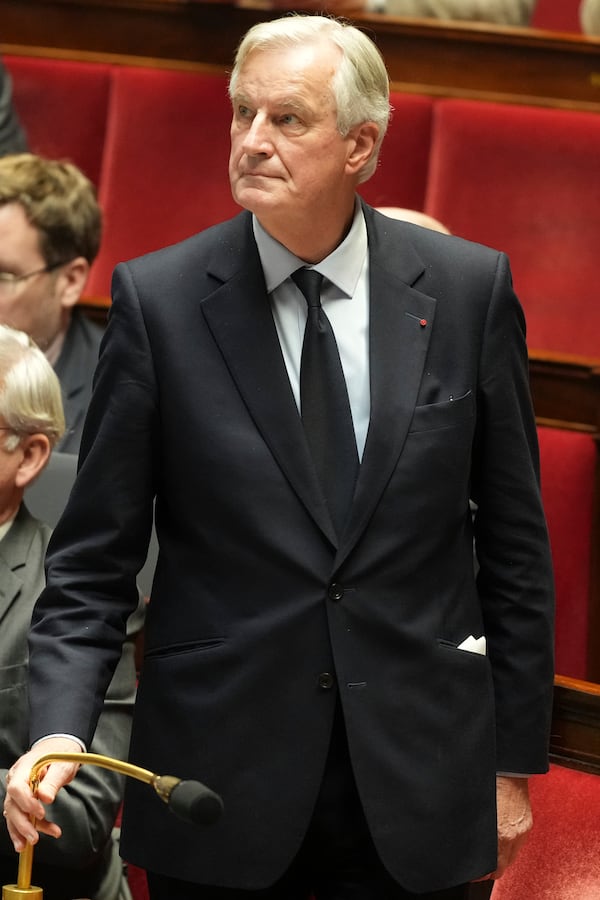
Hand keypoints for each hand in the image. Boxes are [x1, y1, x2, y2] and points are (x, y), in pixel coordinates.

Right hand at [3, 737, 82, 851]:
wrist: (60, 748)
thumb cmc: (61, 754)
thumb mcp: (62, 765)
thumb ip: (53, 781)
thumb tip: (46, 798)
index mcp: (24, 767)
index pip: (17, 788)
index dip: (26, 803)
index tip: (41, 813)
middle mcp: (16, 779)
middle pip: (12, 804)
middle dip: (22, 823)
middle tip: (35, 838)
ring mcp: (17, 790)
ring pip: (13, 813)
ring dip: (21, 830)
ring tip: (29, 844)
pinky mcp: (21, 799)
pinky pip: (20, 815)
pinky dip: (25, 828)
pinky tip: (31, 840)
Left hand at [473, 775, 532, 881]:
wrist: (510, 771)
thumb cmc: (491, 785)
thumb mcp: (477, 808)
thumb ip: (475, 828)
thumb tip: (465, 841)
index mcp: (501, 833)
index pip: (494, 868)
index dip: (482, 873)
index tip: (473, 873)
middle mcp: (514, 835)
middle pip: (503, 867)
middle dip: (491, 871)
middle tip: (478, 869)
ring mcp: (522, 831)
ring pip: (511, 857)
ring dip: (501, 860)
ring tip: (488, 857)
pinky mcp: (527, 825)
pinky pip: (518, 844)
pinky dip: (509, 847)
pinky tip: (500, 842)